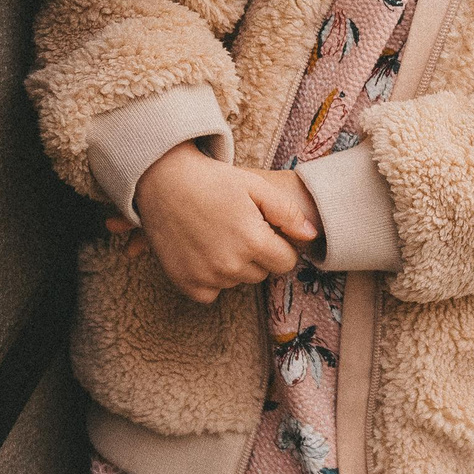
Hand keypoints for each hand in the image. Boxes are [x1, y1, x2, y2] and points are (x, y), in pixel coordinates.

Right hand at [118, 143, 320, 303]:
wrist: (163, 181)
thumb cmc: (213, 180)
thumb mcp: (255, 186)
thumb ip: (287, 212)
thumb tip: (311, 236)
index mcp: (253, 241)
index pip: (286, 262)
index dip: (279, 245)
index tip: (263, 229)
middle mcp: (231, 265)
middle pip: (261, 273)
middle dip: (256, 254)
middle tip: (236, 227)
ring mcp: (207, 277)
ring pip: (236, 282)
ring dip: (233, 265)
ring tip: (216, 234)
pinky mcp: (187, 283)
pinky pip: (211, 293)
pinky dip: (210, 279)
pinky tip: (202, 252)